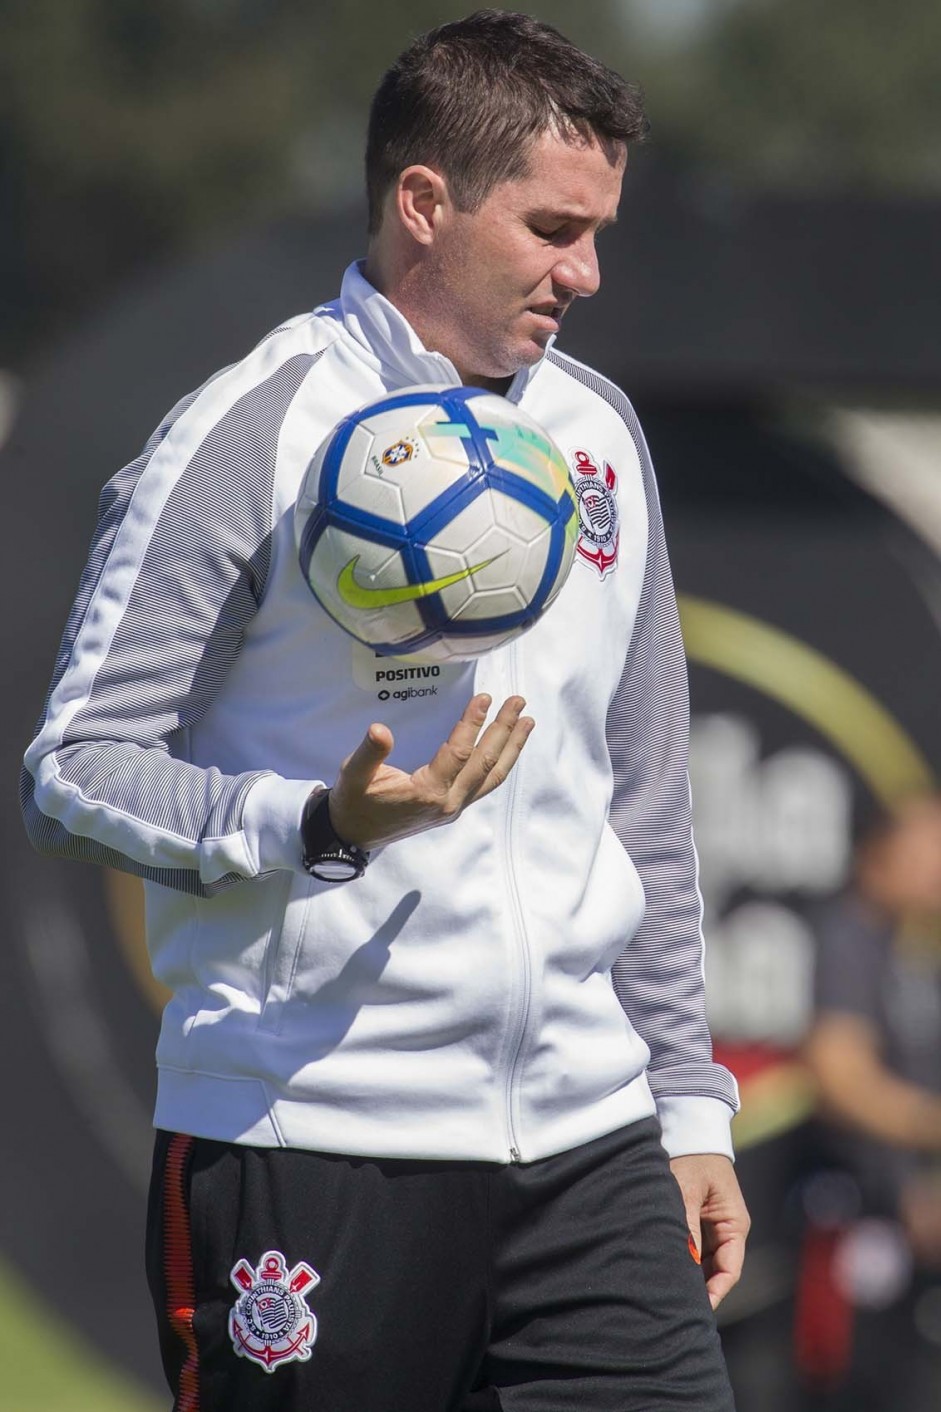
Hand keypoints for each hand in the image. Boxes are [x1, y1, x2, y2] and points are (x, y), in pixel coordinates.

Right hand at [327, 693, 533, 850]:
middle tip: (518, 701)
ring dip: (511, 747)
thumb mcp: (354, 774)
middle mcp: (448, 803)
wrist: (353, 836)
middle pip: (485, 763)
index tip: (484, 698)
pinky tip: (507, 747)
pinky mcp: (453, 808)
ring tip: (527, 721)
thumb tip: (380, 729)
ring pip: (491, 776)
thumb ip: (370, 753)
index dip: (472, 724)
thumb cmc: (354, 801)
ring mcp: (454, 808)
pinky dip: (500, 763)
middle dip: (504, 730)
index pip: (459, 753)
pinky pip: (485, 784)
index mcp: (427, 793)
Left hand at [669, 1154, 749, 1309]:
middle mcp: (727, 1229)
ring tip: (667, 1289)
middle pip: (715, 1270)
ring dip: (688, 1273)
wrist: (688, 1129)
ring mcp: (712, 1226)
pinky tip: (664, 1266)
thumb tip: (685, 1261)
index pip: (730, 1270)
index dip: (715, 1292)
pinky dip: (681, 1257)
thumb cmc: (693, 1157)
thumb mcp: (688, 1189)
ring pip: (702, 1261)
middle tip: (675, 1305)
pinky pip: (692, 1247)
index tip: (697, 1308)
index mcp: (734, 1224)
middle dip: (699, 1288)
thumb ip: (686, 1224)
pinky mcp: (697, 1220)